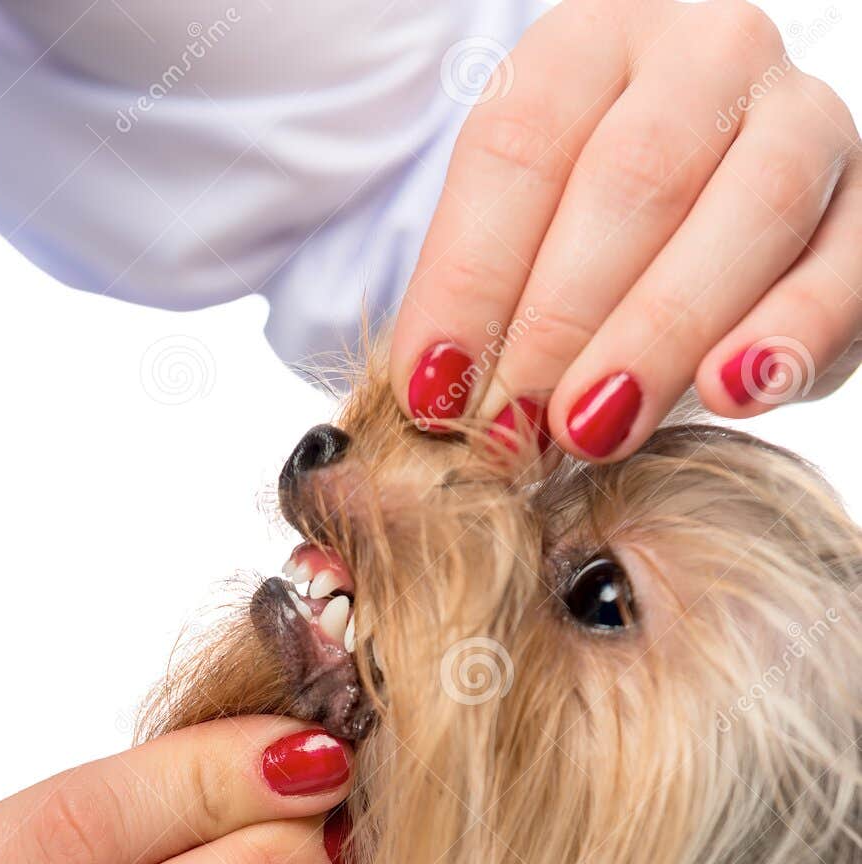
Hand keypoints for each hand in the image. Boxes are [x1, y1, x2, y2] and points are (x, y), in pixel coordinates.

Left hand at [392, 0, 860, 458]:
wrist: (697, 233)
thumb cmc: (580, 250)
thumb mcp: (514, 252)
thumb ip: (479, 308)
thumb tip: (435, 401)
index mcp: (591, 44)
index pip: (521, 146)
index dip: (470, 279)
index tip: (431, 392)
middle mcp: (707, 54)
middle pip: (636, 174)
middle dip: (560, 319)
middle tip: (509, 431)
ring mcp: (803, 119)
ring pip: (752, 205)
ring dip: (662, 332)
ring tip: (594, 428)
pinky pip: (841, 270)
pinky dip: (787, 336)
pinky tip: (731, 393)